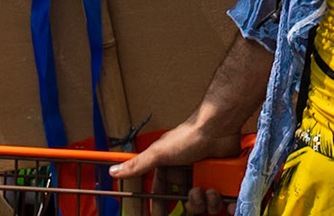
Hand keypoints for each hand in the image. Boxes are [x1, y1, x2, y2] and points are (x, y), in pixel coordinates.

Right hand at [107, 117, 243, 212]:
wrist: (218, 127)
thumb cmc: (189, 136)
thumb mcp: (159, 153)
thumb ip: (137, 165)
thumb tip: (113, 171)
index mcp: (170, 168)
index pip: (162, 192)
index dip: (160, 206)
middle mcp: (186, 173)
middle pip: (184, 202)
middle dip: (190, 204)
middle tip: (194, 194)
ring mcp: (204, 176)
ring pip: (203, 204)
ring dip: (206, 201)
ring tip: (209, 190)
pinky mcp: (220, 178)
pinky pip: (219, 200)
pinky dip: (220, 201)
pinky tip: (219, 192)